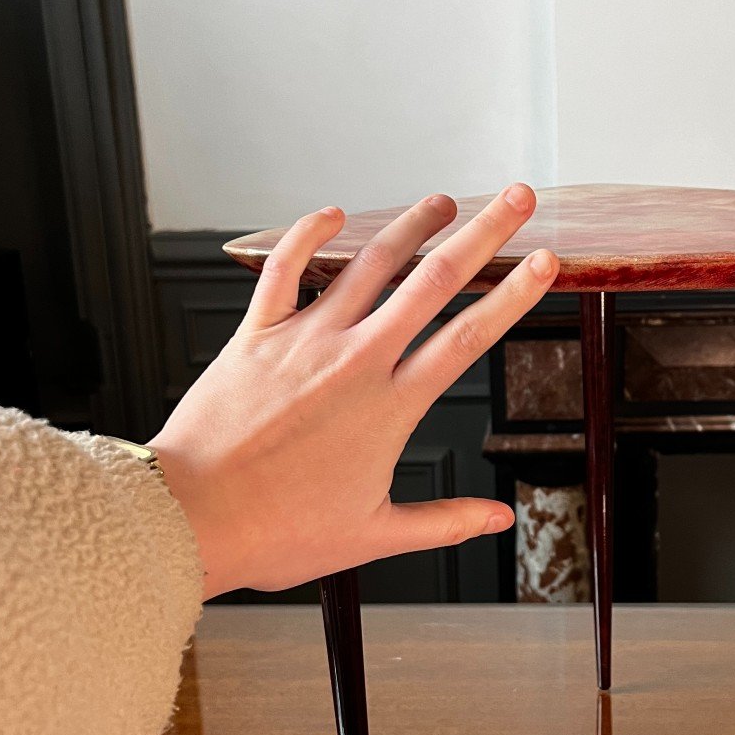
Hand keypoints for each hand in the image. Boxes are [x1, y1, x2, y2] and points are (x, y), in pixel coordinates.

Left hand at [151, 184, 556, 597]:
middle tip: (516, 198)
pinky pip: (285, 269)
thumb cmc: (275, 531)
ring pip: (369, 264)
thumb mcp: (372, 535)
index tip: (544, 261)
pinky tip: (331, 214)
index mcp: (389, 407)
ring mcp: (305, 340)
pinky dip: (308, 234)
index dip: (513, 295)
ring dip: (412, 226)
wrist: (189, 517)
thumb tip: (498, 519)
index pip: (467, 337)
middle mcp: (355, 361)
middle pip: (432, 281)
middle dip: (483, 233)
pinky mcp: (256, 334)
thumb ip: (443, 522)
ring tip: (443, 202)